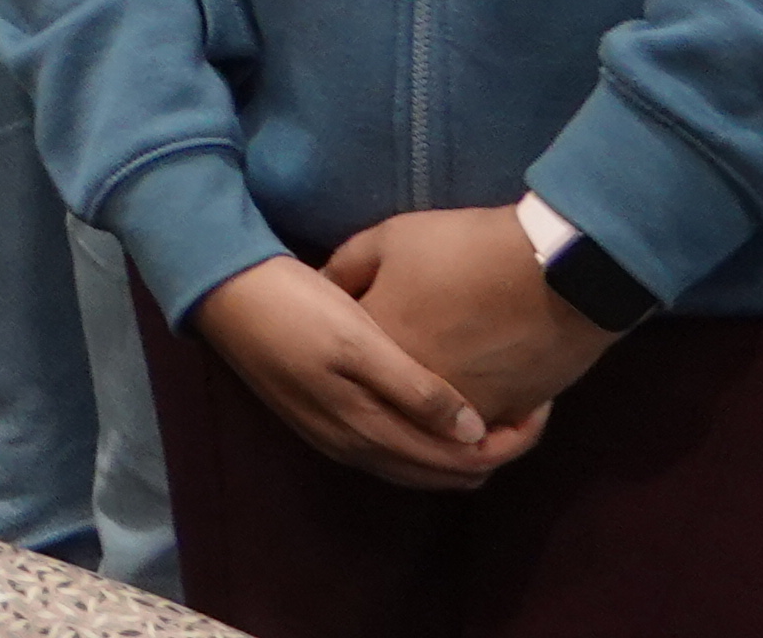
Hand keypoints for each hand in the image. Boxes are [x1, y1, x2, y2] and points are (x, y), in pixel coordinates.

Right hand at [188, 252, 532, 490]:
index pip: (457, 463)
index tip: (540, 407)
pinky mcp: (325, 417)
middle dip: (492, 450)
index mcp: (366, 430)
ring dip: (461, 448)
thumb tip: (473, 434)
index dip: (507, 444)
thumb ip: (414, 389)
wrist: (222, 290)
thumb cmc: (295, 305)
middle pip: (442, 472)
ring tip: (499, 409)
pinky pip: (395, 448)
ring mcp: (336, 435)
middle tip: (530, 409)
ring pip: (418, 464)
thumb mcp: (357, 339)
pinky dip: (430, 440)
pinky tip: (442, 408)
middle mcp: (355, 446)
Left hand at [330, 206, 616, 433]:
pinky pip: (479, 432)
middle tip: (402, 363)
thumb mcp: (388, 240)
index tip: (358, 329)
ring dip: (432, 419)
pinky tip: (480, 390)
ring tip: (440, 384)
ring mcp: (459, 413)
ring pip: (433, 431)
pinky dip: (476, 421)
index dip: (347, 345)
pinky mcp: (504, 419)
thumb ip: (346, 268)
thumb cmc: (465, 247)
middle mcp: (409, 394)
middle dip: (386, 389)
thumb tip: (324, 287)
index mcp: (373, 349)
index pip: (343, 362)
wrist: (556, 270)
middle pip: (386, 405)